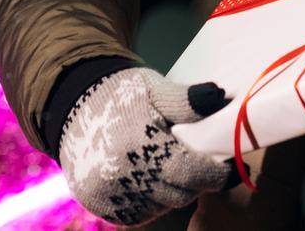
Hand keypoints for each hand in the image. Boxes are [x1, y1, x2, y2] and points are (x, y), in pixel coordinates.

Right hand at [57, 66, 234, 225]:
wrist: (71, 106)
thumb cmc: (121, 94)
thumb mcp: (155, 89)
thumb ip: (186, 100)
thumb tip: (220, 98)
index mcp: (137, 142)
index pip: (190, 172)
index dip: (217, 175)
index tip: (233, 169)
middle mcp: (119, 174)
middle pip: (179, 194)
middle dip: (198, 182)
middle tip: (207, 167)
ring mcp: (107, 194)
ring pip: (160, 208)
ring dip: (174, 193)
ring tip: (177, 169)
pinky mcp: (98, 205)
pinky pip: (137, 215)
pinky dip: (152, 202)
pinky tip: (154, 180)